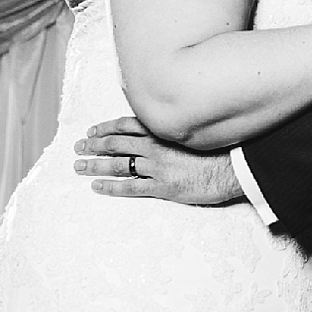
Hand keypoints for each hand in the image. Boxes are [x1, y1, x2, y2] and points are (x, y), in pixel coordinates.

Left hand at [74, 117, 244, 204]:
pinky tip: (97, 186)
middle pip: (116, 143)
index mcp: (163, 130)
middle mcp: (155, 145)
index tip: (92, 130)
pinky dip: (111, 186)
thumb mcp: (192, 130)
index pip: (126, 124)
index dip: (106, 127)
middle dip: (94, 145)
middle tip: (78, 148)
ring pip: (118, 164)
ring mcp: (157, 166)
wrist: (233, 167)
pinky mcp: (162, 186)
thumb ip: (173, 127)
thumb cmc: (217, 148)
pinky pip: (131, 187)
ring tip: (79, 166)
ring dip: (96, 164)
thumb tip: (160, 126)